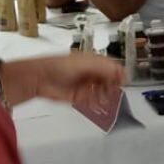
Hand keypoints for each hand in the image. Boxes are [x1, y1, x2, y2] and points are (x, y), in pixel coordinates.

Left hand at [5, 54, 121, 105]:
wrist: (40, 78)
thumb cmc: (58, 66)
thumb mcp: (86, 63)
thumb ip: (104, 68)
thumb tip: (121, 72)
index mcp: (93, 60)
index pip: (113, 67)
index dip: (119, 74)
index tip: (122, 81)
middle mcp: (91, 72)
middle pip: (110, 81)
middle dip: (113, 86)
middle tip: (113, 90)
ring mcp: (85, 85)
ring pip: (103, 92)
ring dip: (105, 96)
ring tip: (103, 97)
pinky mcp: (80, 96)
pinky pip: (93, 101)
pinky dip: (97, 103)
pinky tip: (96, 102)